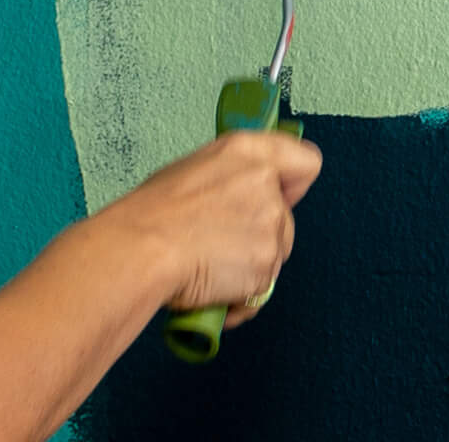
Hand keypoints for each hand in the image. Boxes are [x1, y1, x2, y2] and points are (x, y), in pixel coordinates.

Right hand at [105, 128, 322, 324]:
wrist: (143, 248)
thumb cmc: (153, 212)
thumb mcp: (193, 170)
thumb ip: (231, 176)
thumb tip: (238, 194)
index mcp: (246, 151)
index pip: (305, 162)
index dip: (292, 184)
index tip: (279, 196)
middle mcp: (266, 184)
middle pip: (286, 218)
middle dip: (260, 235)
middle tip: (220, 242)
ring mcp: (270, 226)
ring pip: (273, 255)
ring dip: (249, 267)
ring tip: (209, 269)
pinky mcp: (266, 267)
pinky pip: (259, 291)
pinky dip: (239, 297)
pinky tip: (211, 291)